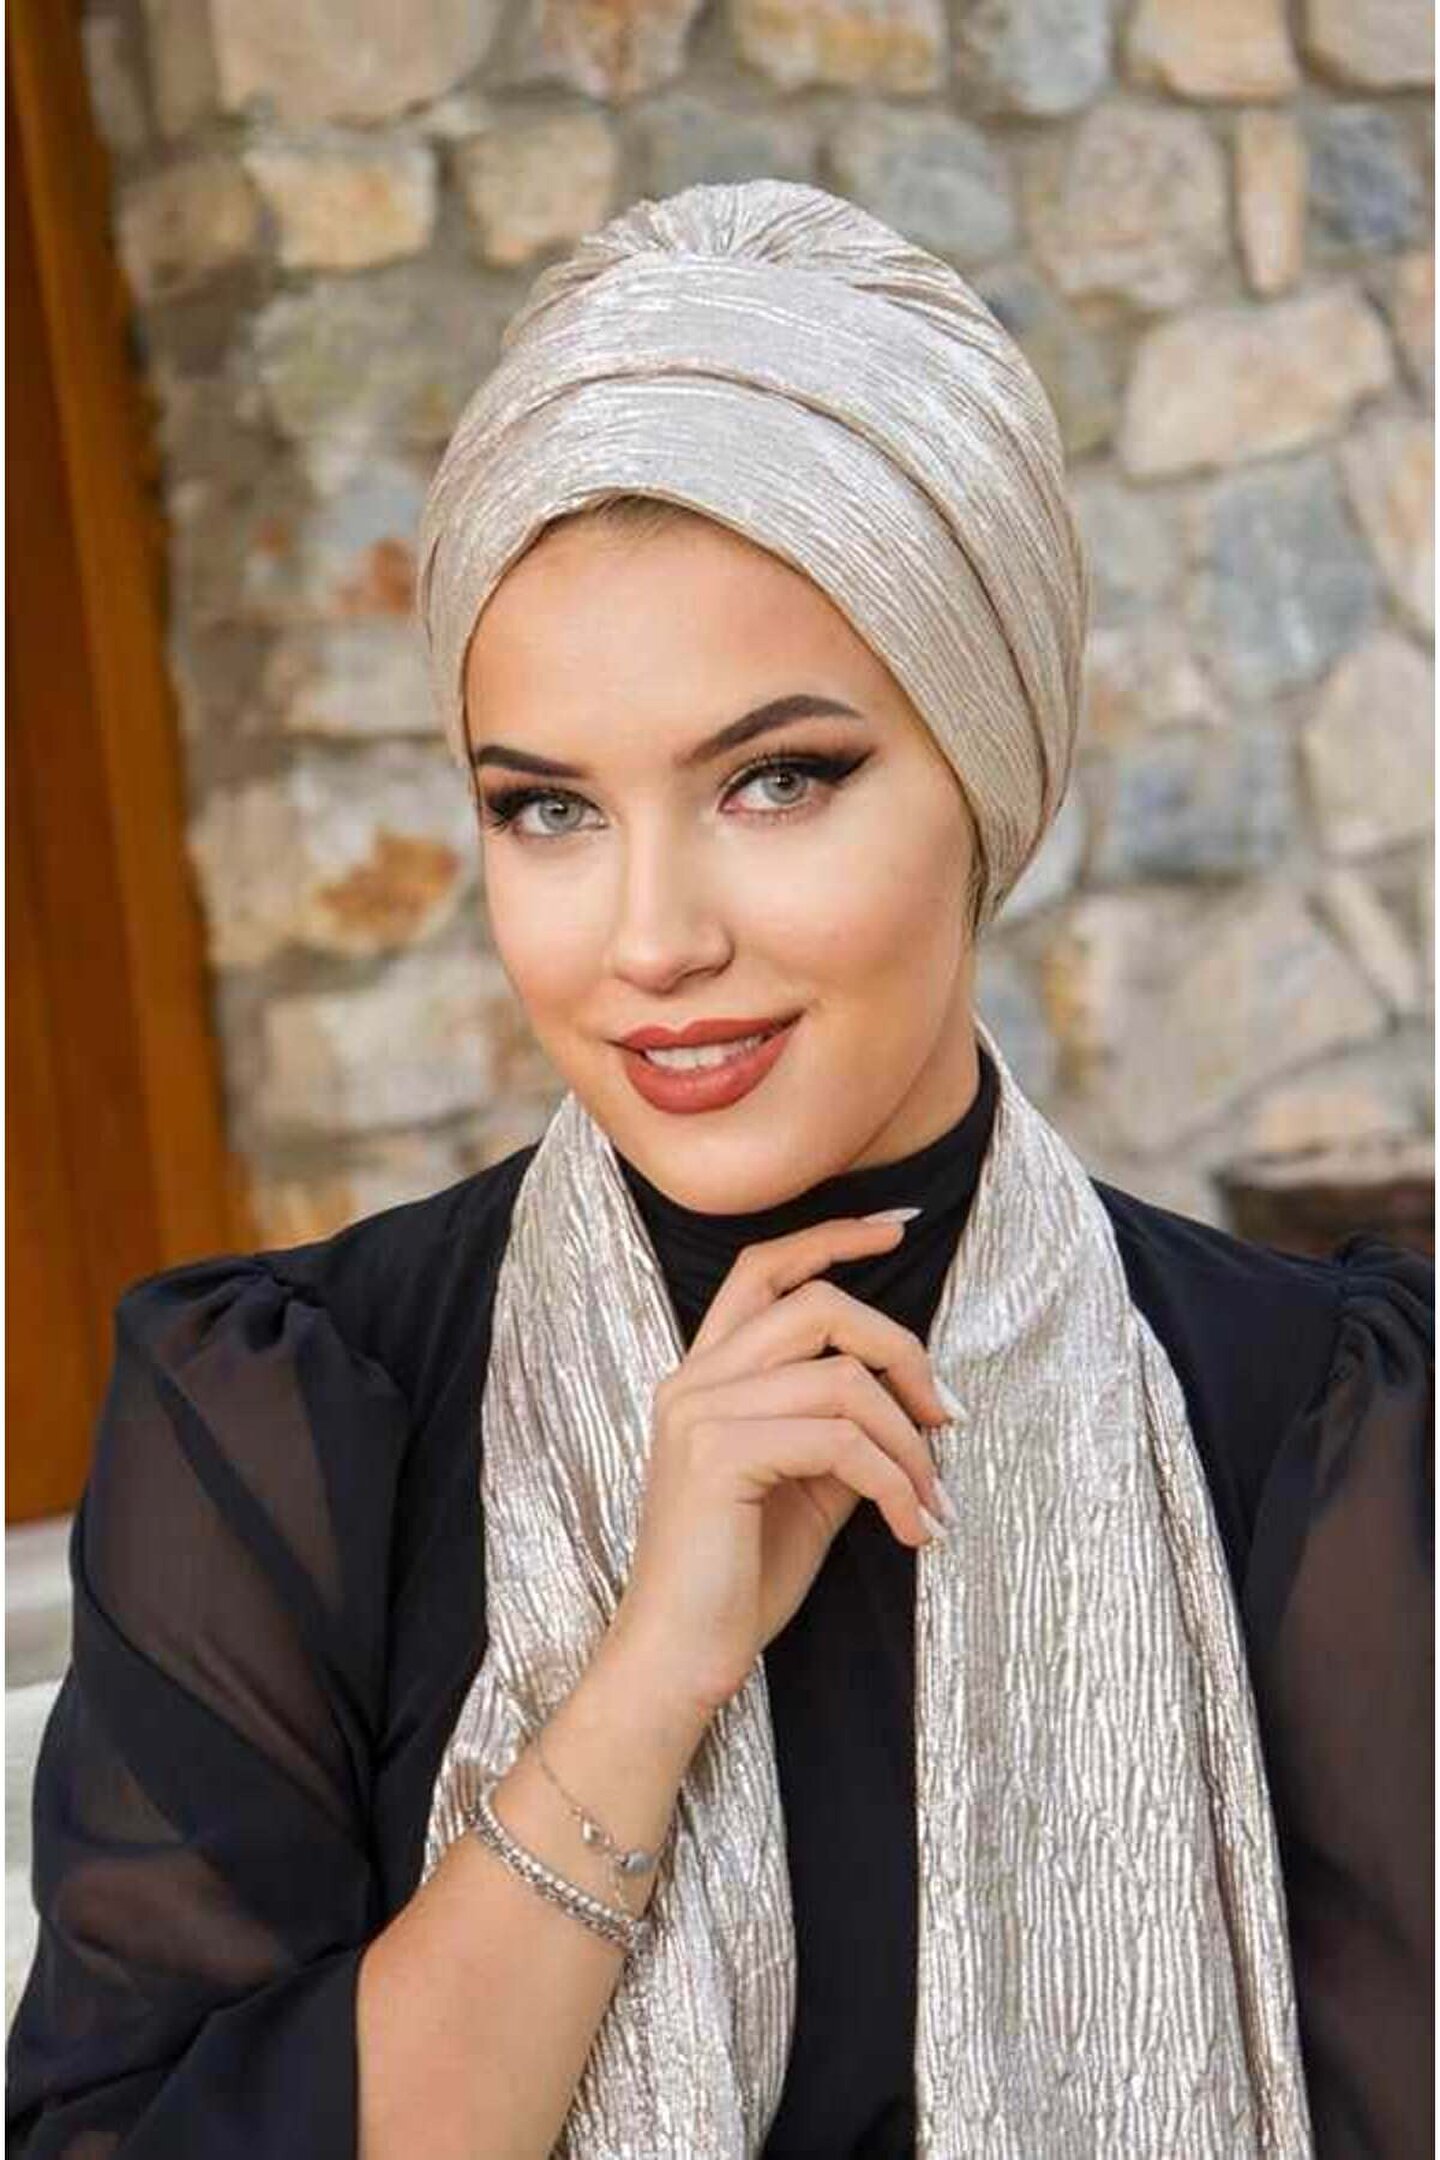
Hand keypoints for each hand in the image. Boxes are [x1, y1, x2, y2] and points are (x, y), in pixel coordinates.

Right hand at [608, 1213, 955, 1725]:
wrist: (678, 1658)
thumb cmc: (740, 1578)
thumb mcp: (807, 1487)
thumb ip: (842, 1429)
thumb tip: (914, 1400)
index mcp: (705, 1375)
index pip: (764, 1268)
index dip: (831, 1236)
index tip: (897, 1226)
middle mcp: (693, 1380)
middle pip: (820, 1307)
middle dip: (903, 1351)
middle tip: (948, 1415)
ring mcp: (700, 1413)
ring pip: (840, 1377)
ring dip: (909, 1440)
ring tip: (933, 1501)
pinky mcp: (718, 1456)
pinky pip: (840, 1440)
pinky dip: (897, 1484)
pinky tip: (915, 1530)